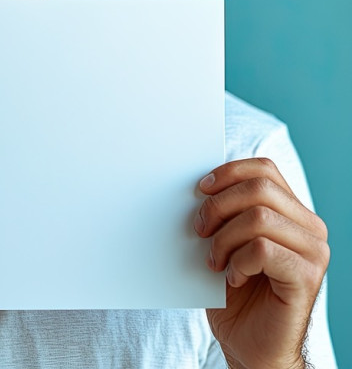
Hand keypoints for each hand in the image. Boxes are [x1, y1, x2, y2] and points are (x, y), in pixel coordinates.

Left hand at [194, 157, 329, 368]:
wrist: (248, 344)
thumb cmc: (234, 290)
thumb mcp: (224, 238)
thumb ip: (223, 209)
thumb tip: (199, 183)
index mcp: (292, 211)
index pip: (264, 168)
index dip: (228, 172)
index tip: (201, 189)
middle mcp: (309, 228)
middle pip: (259, 187)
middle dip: (218, 205)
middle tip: (200, 230)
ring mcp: (313, 253)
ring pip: (258, 217)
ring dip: (224, 238)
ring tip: (215, 260)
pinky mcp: (307, 278)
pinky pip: (263, 249)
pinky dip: (238, 261)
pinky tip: (233, 277)